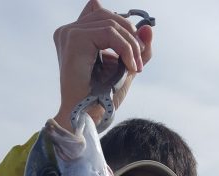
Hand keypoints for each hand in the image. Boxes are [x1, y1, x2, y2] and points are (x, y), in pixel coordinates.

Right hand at [53, 1, 152, 130]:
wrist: (88, 117)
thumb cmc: (102, 98)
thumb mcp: (125, 68)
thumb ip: (137, 49)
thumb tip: (148, 28)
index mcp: (77, 36)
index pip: (102, 14)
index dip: (122, 27)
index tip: (135, 51)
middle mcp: (69, 31)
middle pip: (108, 15)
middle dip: (130, 36)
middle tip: (139, 61)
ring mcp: (70, 33)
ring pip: (111, 23)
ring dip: (130, 45)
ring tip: (135, 67)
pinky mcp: (75, 39)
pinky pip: (108, 32)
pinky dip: (125, 48)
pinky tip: (130, 67)